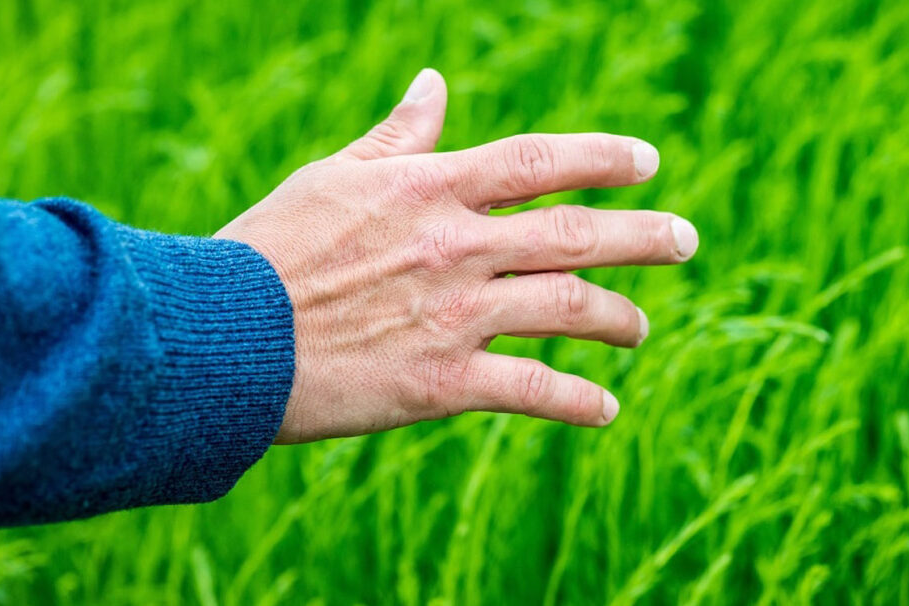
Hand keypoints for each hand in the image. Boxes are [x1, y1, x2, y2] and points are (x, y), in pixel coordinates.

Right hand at [215, 68, 698, 442]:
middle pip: (575, 234)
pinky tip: (606, 408)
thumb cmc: (270, 249)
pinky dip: (578, 400)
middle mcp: (455, 245)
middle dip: (643, 236)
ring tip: (639, 329)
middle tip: (686, 240)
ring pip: (570, 309)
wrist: (222, 336)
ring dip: (619, 319)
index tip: (647, 161)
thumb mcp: (334, 178)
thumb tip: (433, 86)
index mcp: (429, 189)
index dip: (602, 157)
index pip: (538, 161)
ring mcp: (455, 314)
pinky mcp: (442, 382)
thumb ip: (396, 138)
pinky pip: (533, 388)